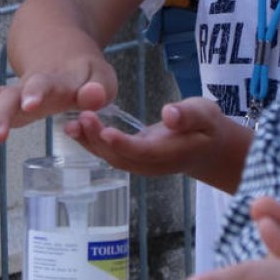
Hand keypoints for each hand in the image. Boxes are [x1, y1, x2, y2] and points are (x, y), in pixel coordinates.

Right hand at [0, 56, 116, 149]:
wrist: (62, 49)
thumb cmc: (86, 74)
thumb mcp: (102, 78)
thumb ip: (99, 89)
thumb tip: (92, 96)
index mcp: (57, 79)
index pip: (44, 82)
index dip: (36, 92)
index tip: (30, 105)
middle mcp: (31, 85)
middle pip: (11, 94)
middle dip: (2, 114)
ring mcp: (17, 93)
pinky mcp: (9, 103)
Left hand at [65, 98, 251, 191]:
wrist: (208, 149)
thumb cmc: (207, 127)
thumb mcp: (206, 114)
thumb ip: (189, 115)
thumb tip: (169, 114)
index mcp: (171, 153)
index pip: (144, 152)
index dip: (124, 144)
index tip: (106, 130)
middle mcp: (152, 164)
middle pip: (121, 157)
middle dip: (99, 141)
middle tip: (83, 117)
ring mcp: (141, 164)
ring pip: (111, 158)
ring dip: (90, 143)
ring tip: (71, 124)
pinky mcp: (132, 158)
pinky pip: (109, 153)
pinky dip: (92, 142)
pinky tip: (77, 127)